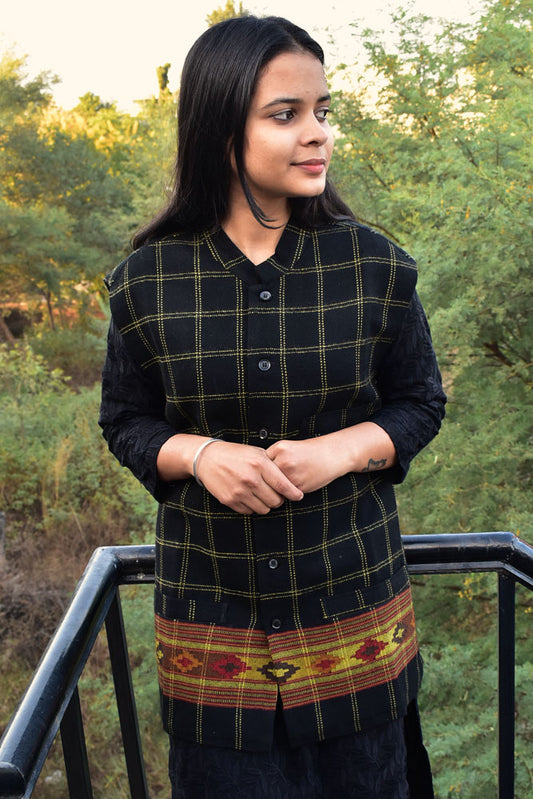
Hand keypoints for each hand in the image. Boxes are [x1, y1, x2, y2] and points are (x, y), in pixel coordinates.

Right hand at [195, 441, 302, 514]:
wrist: (208, 458)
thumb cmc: (236, 454)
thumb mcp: (256, 453)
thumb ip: (272, 466)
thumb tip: (290, 482)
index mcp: (260, 464)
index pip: (284, 486)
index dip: (294, 494)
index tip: (298, 496)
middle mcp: (251, 479)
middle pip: (276, 501)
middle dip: (279, 499)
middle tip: (277, 494)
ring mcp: (240, 491)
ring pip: (264, 509)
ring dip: (266, 504)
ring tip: (263, 495)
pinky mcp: (230, 500)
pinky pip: (249, 511)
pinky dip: (253, 506)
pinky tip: (250, 496)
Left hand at [266, 424, 396, 493]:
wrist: (332, 454)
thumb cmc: (310, 452)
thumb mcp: (289, 448)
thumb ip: (273, 459)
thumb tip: (257, 475)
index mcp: (279, 448)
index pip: (260, 464)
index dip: (262, 470)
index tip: (265, 472)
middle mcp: (283, 460)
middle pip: (264, 476)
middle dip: (266, 481)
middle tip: (271, 481)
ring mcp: (290, 473)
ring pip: (273, 487)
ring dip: (275, 489)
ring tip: (285, 483)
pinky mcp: (298, 485)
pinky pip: (285, 493)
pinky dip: (287, 493)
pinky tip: (295, 485)